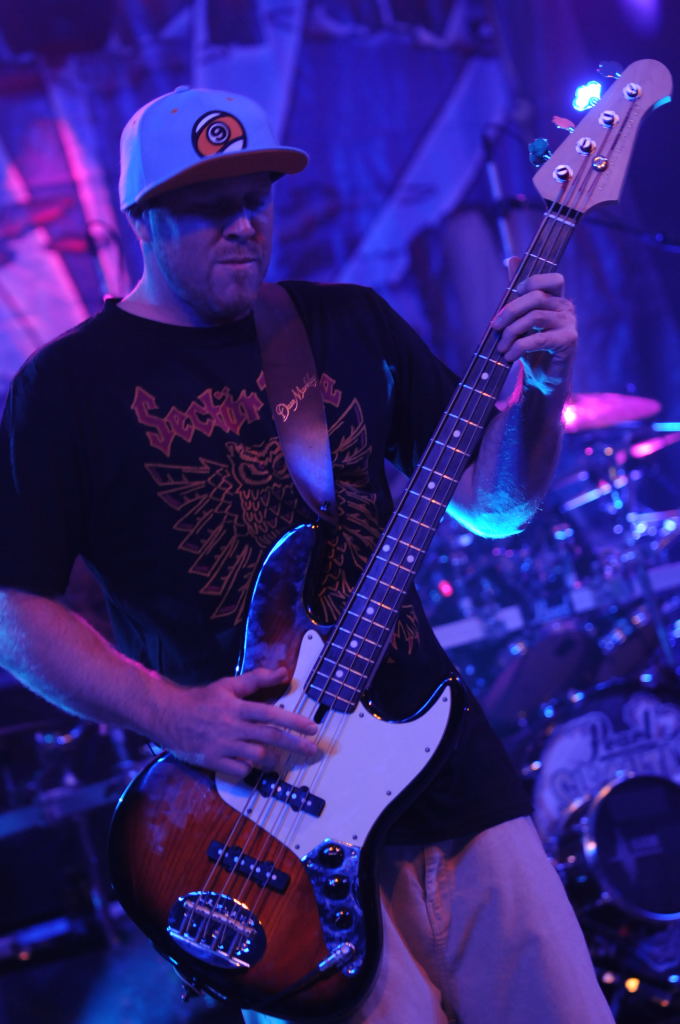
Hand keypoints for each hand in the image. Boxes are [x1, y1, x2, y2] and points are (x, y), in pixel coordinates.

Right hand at [157, 666, 318, 780]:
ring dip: (272, 759)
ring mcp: (222, 746)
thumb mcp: (228, 685)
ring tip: (280, 759)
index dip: (294, 721)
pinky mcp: (213, 761)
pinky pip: (239, 771)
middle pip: (270, 737)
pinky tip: (250, 764)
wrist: (167, 716)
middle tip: (313, 750)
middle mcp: (232, 727)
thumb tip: (283, 672)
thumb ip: (257, 680)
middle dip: (295, 744)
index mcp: (237, 707)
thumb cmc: (201, 700)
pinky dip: (248, 769)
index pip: (271, 714)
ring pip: (257, 757)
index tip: (312, 727)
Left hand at [491, 271, 576, 394]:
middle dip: (509, 311)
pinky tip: (509, 357)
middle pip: (536, 296)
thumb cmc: (531, 348)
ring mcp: (569, 323)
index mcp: (556, 299)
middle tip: (494, 328)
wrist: (543, 380)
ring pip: (535, 317)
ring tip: (501, 347)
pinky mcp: (568, 341)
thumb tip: (513, 259)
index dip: (529, 282)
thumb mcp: (521, 319)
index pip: (550, 278)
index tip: (510, 300)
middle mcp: (566, 307)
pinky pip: (538, 339)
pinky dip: (518, 347)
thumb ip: (518, 293)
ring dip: (511, 332)